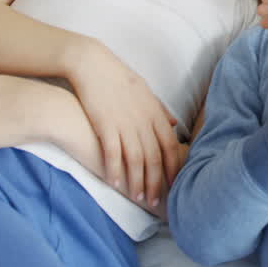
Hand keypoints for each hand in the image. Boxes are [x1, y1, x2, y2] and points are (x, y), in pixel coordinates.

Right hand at [68, 43, 180, 208]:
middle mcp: (143, 121)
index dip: (172, 167)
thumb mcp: (145, 91)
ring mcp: (125, 124)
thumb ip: (160, 110)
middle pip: (154, 157)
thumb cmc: (119, 78)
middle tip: (156, 201)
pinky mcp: (106, 125)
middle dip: (157, 182)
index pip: (169, 146)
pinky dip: (115, 170)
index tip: (174, 184)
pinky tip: (116, 184)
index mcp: (155, 113)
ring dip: (138, 181)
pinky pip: (113, 153)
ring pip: (136, 159)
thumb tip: (173, 125)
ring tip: (139, 197)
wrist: (93, 65)